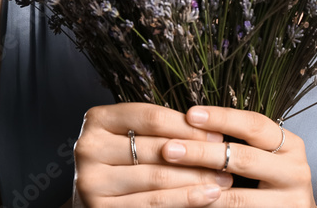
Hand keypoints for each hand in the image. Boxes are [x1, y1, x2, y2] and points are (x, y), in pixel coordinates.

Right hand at [71, 102, 232, 206]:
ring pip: (157, 177)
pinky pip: (152, 203)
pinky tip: (208, 196)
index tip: (219, 133)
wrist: (98, 196)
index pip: (151, 117)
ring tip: (224, 178)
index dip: (188, 126)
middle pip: (156, 148)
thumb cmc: (125, 161)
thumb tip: (214, 131)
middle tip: (228, 158)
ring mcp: (90, 181)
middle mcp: (87, 147)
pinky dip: (185, 199)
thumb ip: (161, 129)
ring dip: (197, 178)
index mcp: (97, 119)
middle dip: (197, 154)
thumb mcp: (134, 135)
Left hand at [161, 105, 316, 206]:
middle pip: (243, 158)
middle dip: (202, 152)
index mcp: (291, 146)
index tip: (190, 114)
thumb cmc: (273, 181)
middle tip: (169, 148)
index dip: (222, 118)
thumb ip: (242, 141)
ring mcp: (289, 201)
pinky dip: (208, 205)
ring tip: (170, 179)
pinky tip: (187, 202)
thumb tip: (194, 121)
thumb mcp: (267, 155)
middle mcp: (295, 171)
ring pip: (236, 195)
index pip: (254, 125)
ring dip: (199, 186)